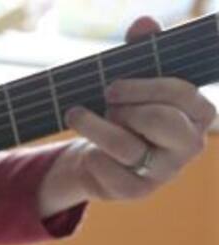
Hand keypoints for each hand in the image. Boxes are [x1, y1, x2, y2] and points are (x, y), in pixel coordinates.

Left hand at [39, 17, 215, 215]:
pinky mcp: (138, 192)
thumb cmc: (125, 111)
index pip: (181, 93)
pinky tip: (89, 152)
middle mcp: (190, 145)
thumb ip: (143, 49)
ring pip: (127, 147)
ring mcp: (166, 172)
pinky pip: (110, 172)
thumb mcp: (135, 80)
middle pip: (159, 119)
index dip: (143, 86)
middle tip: (106, 104)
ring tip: (77, 116)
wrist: (101, 157)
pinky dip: (93, 158)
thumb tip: (143, 22)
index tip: (111, 86)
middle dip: (124, 107)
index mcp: (199, 113)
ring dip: (95, 127)